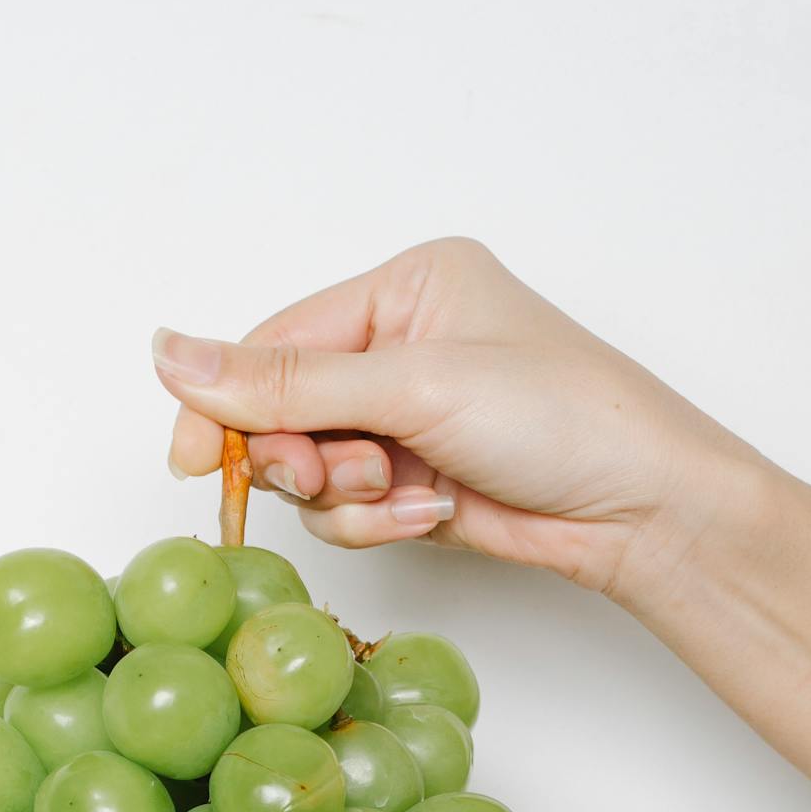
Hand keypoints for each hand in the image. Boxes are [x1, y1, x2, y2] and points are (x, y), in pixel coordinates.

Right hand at [153, 236, 748, 598]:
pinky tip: (432, 514)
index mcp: (404, 289)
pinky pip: (351, 512)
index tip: (193, 458)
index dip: (226, 402)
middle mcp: (402, 347)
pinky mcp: (417, 485)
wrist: (641, 509)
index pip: (277, 342)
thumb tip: (169, 355)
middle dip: (302, 456)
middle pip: (283, 411)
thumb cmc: (559, 417)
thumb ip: (286, 384)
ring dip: (346, 497)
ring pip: (312, 472)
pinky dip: (379, 523)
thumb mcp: (413, 387)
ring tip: (405, 494)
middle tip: (327, 477)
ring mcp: (409, 421)